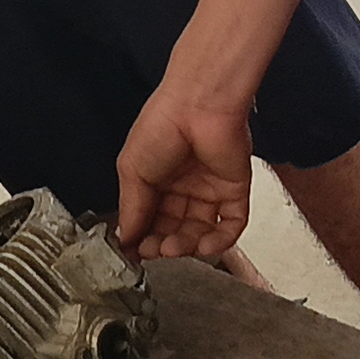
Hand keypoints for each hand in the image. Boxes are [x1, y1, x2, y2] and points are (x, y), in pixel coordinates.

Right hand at [114, 89, 253, 259]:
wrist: (198, 106)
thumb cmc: (162, 126)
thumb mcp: (132, 170)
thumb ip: (131, 209)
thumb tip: (125, 239)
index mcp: (156, 179)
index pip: (149, 219)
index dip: (142, 237)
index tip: (133, 252)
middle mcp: (184, 187)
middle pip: (174, 229)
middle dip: (162, 244)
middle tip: (153, 250)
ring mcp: (210, 190)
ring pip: (200, 232)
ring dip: (187, 246)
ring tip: (173, 247)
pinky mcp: (235, 191)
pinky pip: (231, 225)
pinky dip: (219, 241)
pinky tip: (203, 246)